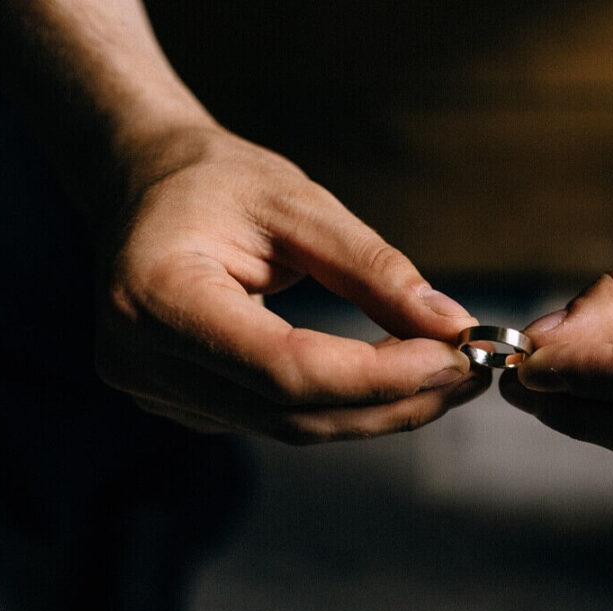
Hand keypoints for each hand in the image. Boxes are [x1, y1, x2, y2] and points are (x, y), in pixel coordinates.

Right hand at [95, 127, 486, 441]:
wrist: (146, 186)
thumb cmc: (217, 181)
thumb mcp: (297, 201)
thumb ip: (373, 268)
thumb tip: (450, 325)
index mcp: (156, 296)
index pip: (284, 367)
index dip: (378, 376)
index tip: (455, 356)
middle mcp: (142, 359)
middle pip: (290, 412)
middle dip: (392, 401)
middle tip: (469, 373)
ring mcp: (155, 391)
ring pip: (290, 426)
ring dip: (378, 411)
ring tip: (448, 376)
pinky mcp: (182, 404)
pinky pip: (276, 419)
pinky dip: (343, 405)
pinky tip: (393, 380)